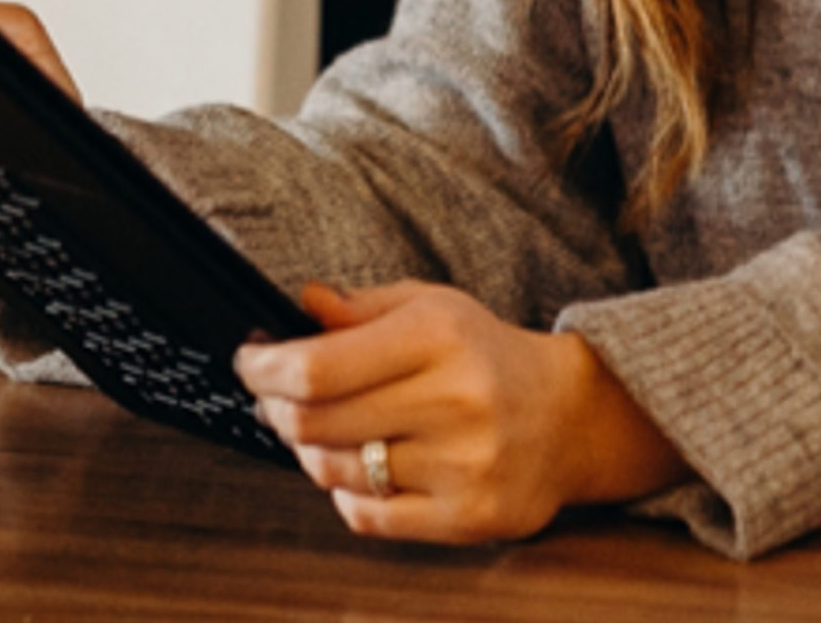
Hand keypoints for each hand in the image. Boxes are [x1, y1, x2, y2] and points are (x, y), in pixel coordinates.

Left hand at [233, 282, 692, 543]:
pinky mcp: (467, 516)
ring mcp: (463, 465)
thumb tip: (299, 304)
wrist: (570, 417)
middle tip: (275, 399)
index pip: (317, 367)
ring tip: (326, 432)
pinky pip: (366, 515)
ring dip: (310, 452)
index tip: (250, 364)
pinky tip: (363, 468)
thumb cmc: (487, 356)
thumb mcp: (432, 307)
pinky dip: (347, 493)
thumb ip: (361, 307)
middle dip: (276, 410)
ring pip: (333, 472)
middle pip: (313, 423)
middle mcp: (455, 400)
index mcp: (440, 336)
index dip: (264, 371)